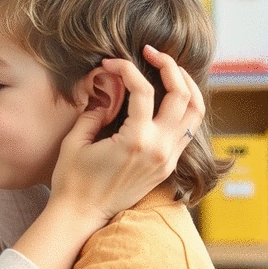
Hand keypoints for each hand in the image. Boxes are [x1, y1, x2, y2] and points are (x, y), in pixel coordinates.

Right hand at [49, 45, 203, 221]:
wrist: (81, 215)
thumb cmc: (72, 180)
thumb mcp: (75, 141)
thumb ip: (94, 111)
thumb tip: (108, 90)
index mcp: (136, 141)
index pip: (143, 90)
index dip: (127, 68)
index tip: (110, 63)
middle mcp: (159, 149)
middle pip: (183, 95)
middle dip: (170, 66)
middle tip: (152, 53)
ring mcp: (167, 159)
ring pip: (195, 114)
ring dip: (187, 86)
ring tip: (170, 70)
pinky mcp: (167, 167)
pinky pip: (188, 131)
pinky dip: (184, 109)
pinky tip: (169, 97)